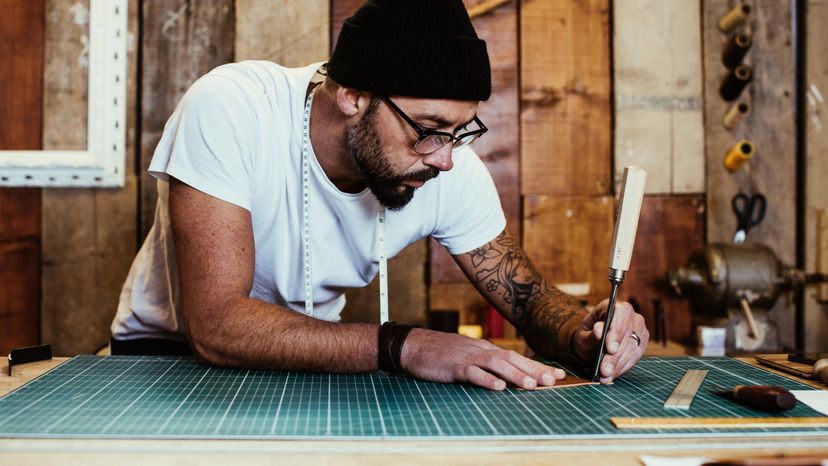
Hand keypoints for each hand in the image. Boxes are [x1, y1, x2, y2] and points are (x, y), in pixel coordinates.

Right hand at [400, 328, 565, 390]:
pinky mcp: (454, 366)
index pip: (516, 356)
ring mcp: (467, 357)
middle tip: (553, 380)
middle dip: (534, 369)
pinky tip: (498, 387)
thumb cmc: (441, 353)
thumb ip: (486, 363)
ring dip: (515, 374)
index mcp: (485, 349)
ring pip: (496, 364)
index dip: (538, 365)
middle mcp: (480, 350)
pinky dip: (486, 379)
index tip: (558, 374)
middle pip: (511, 358)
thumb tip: (507, 375)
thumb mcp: (468, 355)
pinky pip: (472, 373)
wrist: (414, 345)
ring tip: (532, 385)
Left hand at [572, 299, 647, 383]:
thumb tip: (599, 329)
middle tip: (604, 370)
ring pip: (633, 348)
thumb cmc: (588, 335)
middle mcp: (630, 315)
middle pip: (628, 335)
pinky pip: (635, 357)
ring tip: (605, 375)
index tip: (609, 349)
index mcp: (613, 306)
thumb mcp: (583, 336)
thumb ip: (591, 334)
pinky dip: (622, 367)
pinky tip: (612, 375)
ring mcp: (639, 329)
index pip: (620, 314)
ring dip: (618, 364)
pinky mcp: (642, 343)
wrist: (593, 342)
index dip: (616, 332)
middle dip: (615, 355)